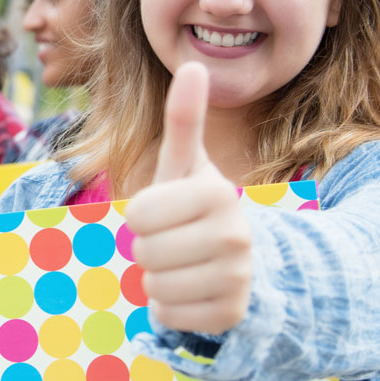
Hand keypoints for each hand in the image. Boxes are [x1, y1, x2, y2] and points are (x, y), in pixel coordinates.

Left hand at [124, 62, 253, 333]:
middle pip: (145, 251)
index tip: (165, 212)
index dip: (142, 215)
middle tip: (174, 241)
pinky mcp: (232, 315)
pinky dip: (170, 308)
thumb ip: (184, 119)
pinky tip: (191, 291)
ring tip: (182, 265)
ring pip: (155, 286)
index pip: (139, 214)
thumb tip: (193, 64)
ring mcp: (238, 278)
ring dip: (157, 279)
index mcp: (218, 193)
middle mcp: (235, 236)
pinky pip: (168, 316)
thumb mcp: (186, 165)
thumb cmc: (196, 207)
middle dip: (149, 248)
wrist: (241, 260)